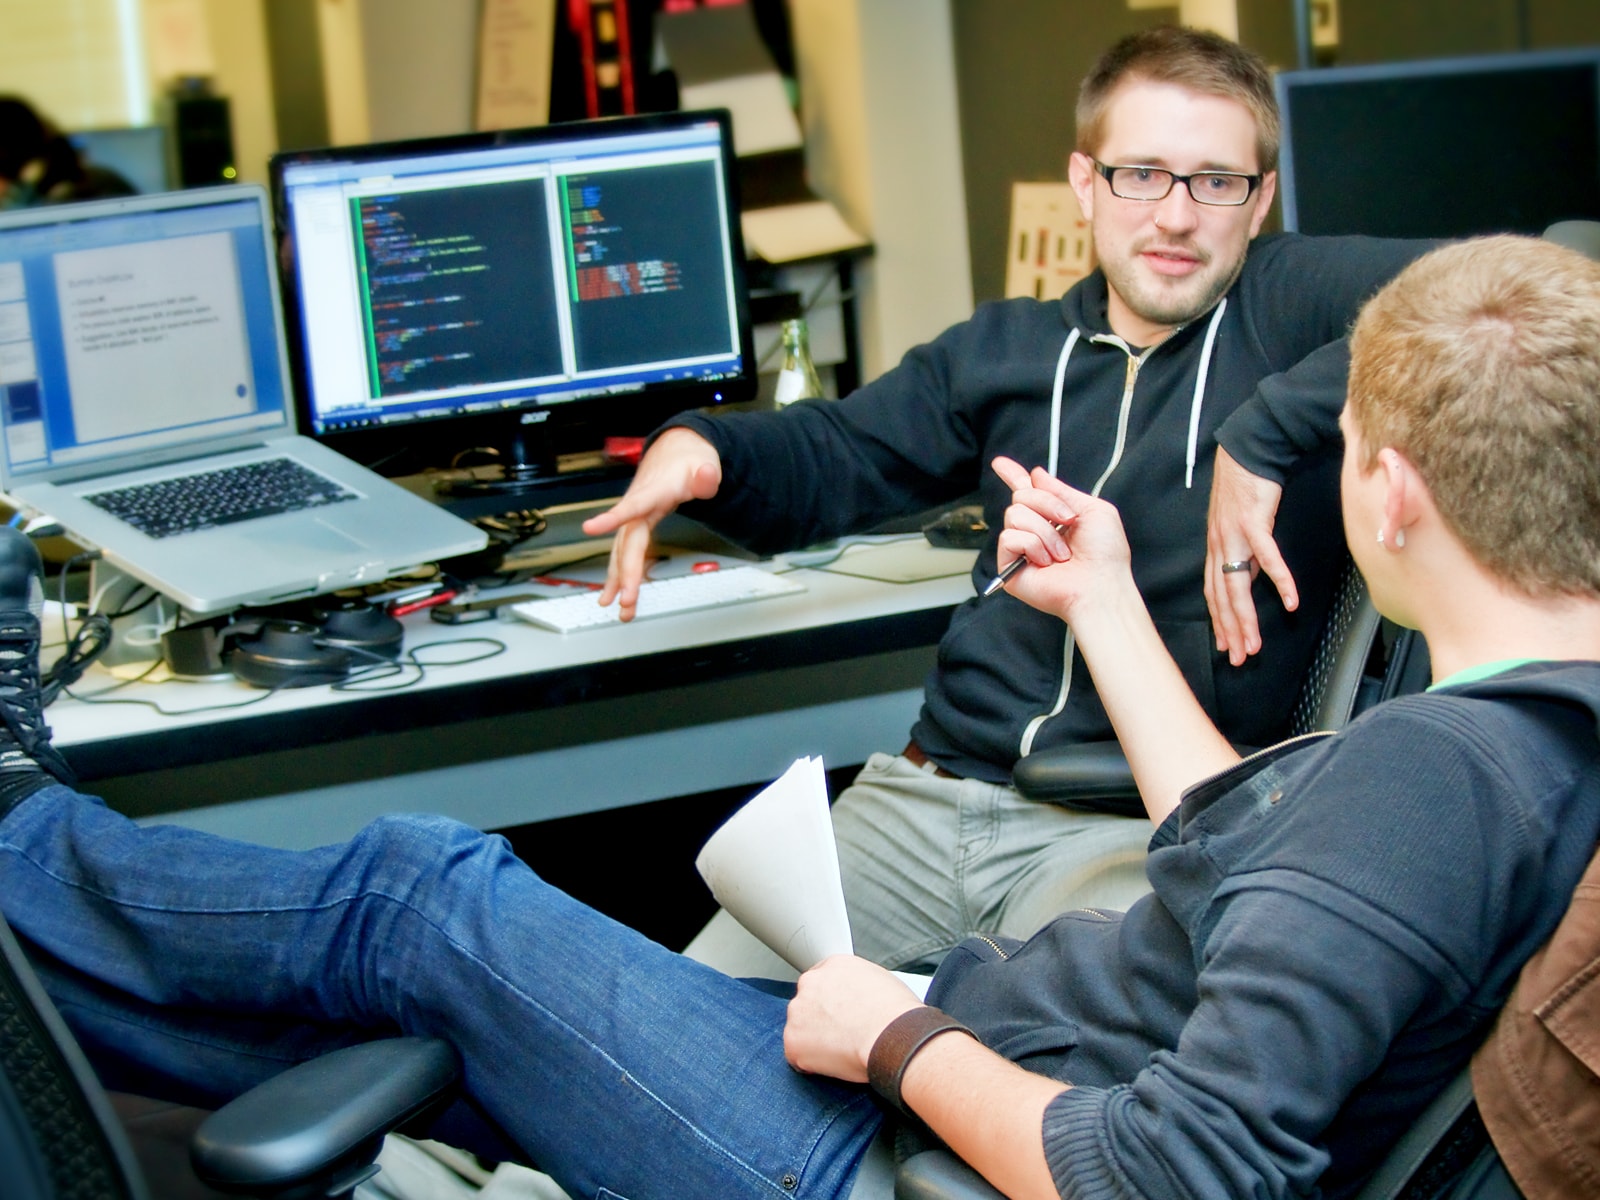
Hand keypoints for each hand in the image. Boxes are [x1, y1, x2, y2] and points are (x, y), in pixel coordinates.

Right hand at [581, 428, 721, 618]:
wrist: (674, 453)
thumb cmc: (687, 461)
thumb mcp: (704, 463)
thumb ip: (706, 474)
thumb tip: (706, 475)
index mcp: (653, 491)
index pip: (633, 505)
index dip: (612, 516)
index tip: (590, 527)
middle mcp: (638, 507)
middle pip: (628, 541)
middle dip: (625, 571)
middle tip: (627, 599)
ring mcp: (635, 520)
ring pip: (623, 552)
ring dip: (619, 580)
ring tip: (618, 608)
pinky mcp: (636, 529)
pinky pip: (626, 555)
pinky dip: (621, 576)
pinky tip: (615, 596)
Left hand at [783, 956, 922, 1081]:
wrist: (892, 1037)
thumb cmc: (897, 1014)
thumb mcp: (882, 981)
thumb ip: (860, 985)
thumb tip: (861, 998)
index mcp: (834, 966)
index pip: (823, 980)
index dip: (832, 1001)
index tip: (840, 1015)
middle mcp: (811, 983)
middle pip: (807, 1003)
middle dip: (820, 1019)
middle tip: (842, 1035)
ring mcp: (798, 1012)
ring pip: (800, 1029)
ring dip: (814, 1040)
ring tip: (842, 1051)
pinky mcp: (793, 1041)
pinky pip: (797, 1056)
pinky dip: (811, 1063)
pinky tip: (834, 1064)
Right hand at [990, 456, 1133, 623]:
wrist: (1101, 585)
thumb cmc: (1105, 555)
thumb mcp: (1094, 510)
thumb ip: (1063, 490)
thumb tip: (1036, 475)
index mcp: (1054, 517)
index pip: (1028, 492)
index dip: (1013, 475)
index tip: (1000, 463)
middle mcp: (1035, 531)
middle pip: (1021, 496)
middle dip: (1047, 504)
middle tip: (1067, 523)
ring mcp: (1021, 548)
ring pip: (1014, 514)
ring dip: (1044, 531)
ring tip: (1061, 554)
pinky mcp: (1009, 565)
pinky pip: (1009, 537)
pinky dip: (1032, 546)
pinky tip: (1045, 562)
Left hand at [1204, 447, 1295, 665]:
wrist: (1248, 452)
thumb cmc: (1246, 488)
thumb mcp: (1240, 526)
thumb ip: (1244, 553)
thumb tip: (1251, 576)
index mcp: (1216, 548)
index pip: (1214, 594)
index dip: (1219, 622)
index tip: (1225, 646)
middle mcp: (1220, 546)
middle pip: (1223, 597)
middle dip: (1231, 631)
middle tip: (1239, 658)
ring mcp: (1234, 535)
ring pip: (1237, 585)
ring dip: (1246, 618)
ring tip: (1254, 643)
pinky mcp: (1254, 522)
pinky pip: (1268, 557)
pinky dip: (1279, 581)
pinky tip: (1289, 601)